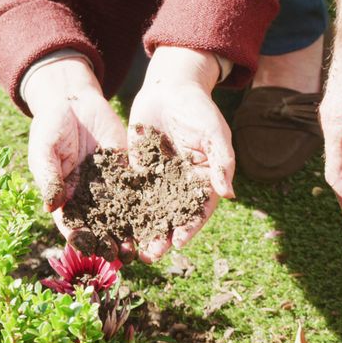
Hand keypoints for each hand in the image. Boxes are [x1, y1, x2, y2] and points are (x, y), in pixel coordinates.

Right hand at [24, 56, 129, 254]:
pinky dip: (145, 206)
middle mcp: (89, 196)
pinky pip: (136, 191)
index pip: (72, 223)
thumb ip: (49, 178)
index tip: (87, 249)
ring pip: (121, 214)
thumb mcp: (45, 150)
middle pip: (100, 226)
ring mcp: (109, 185)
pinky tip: (154, 219)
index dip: (79, 238)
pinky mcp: (126, 171)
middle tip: (119, 257)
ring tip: (138, 247)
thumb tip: (50, 206)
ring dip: (129, 231)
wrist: (74, 102)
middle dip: (109, 242)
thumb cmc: (50, 126)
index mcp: (65, 196)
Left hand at [127, 46, 233, 261]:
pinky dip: (123, 209)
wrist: (170, 88)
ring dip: (142, 230)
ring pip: (151, 210)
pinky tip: (112, 222)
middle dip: (163, 237)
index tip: (179, 242)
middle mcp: (183, 185)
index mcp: (205, 180)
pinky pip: (131, 193)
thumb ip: (222, 161)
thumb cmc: (198, 108)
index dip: (190, 227)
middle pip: (174, 217)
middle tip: (150, 255)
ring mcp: (160, 180)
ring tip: (132, 249)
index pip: (199, 210)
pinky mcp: (139, 171)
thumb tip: (229, 193)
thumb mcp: (214, 132)